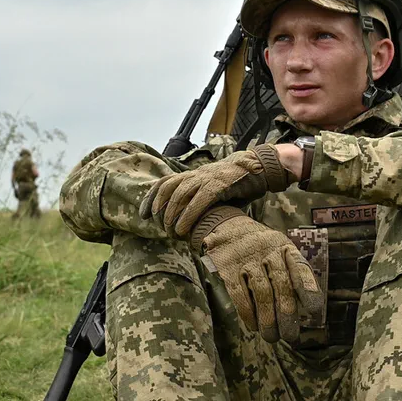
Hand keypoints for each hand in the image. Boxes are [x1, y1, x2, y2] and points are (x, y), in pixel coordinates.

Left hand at [140, 144, 292, 237]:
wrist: (258, 170)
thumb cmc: (236, 185)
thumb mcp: (214, 191)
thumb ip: (200, 201)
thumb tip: (191, 223)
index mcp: (193, 175)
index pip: (164, 183)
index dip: (150, 198)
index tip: (143, 215)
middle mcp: (196, 174)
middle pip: (168, 188)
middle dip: (159, 208)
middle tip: (159, 227)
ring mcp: (207, 178)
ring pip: (180, 194)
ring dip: (172, 214)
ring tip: (171, 231)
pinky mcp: (219, 185)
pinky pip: (199, 200)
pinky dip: (189, 215)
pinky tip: (184, 229)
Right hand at [190, 206, 323, 345]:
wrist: (226, 227)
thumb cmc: (260, 247)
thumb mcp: (279, 251)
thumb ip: (292, 273)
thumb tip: (307, 307)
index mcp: (284, 247)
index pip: (300, 267)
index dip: (308, 288)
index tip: (314, 310)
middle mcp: (267, 250)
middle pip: (281, 284)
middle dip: (287, 313)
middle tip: (290, 335)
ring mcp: (246, 258)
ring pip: (262, 291)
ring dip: (267, 318)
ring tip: (271, 337)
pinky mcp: (227, 267)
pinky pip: (239, 293)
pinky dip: (247, 312)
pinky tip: (253, 325)